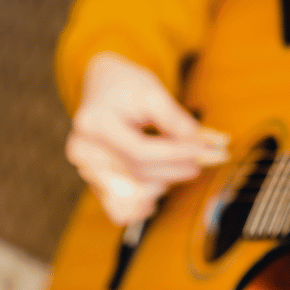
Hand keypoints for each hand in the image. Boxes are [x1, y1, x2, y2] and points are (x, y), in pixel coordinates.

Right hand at [67, 52, 229, 224]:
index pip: (139, 150)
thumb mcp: (151, 91)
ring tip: (187, 167)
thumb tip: (199, 145)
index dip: (174, 154)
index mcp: (94, 123)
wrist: (103, 87)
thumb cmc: (127, 87)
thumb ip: (174, 118)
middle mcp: (84, 149)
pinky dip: (143, 202)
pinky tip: (164, 190)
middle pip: (138, 171)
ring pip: (134, 188)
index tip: (202, 151)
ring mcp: (86, 167)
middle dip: (176, 169)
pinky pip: (119, 203)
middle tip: (206, 160)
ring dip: (166, 182)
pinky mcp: (93, 178)